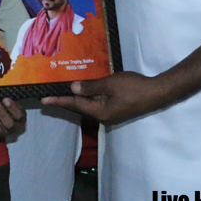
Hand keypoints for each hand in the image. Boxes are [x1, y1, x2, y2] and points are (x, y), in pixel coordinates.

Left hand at [0, 98, 25, 141]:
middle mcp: (12, 128)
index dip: (13, 108)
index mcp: (20, 119)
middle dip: (1, 113)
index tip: (5, 99)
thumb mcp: (9, 101)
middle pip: (9, 124)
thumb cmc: (5, 105)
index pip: (19, 115)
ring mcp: (1, 134)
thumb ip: (7, 98)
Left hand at [42, 71, 166, 125]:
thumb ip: (90, 87)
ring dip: (78, 98)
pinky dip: (90, 96)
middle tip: (50, 95)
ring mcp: (111, 114)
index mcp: (100, 112)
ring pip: (89, 105)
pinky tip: (86, 89)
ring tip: (65, 90)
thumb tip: (73, 89)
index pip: (75, 105)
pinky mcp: (117, 109)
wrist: (156, 93)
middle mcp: (103, 116)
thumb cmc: (133, 87)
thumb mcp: (110, 84)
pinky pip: (98, 103)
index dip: (59, 101)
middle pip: (80, 107)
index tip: (43, 101)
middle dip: (66, 101)